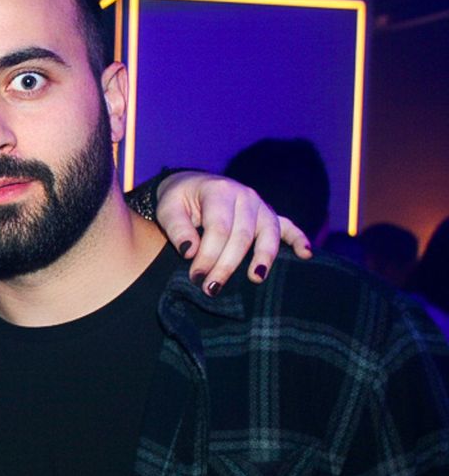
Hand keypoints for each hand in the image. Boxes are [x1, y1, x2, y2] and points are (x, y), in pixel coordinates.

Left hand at [153, 171, 313, 293]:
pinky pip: (288, 227)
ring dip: (263, 258)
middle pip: (242, 235)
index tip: (196, 278)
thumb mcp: (168, 209)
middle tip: (212, 289)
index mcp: (219, 191)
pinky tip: (307, 255)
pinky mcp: (269, 215)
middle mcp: (245, 196)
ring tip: (255, 279)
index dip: (208, 254)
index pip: (218, 227)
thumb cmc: (178, 201)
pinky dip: (299, 240)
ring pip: (268, 233)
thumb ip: (177, 229)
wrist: (192, 185)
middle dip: (227, 265)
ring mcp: (261, 206)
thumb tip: (190, 252)